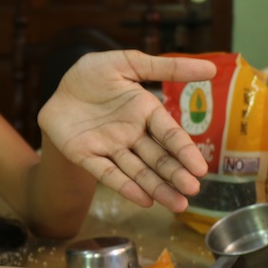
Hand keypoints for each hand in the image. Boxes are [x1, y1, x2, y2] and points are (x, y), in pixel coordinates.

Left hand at [39, 50, 217, 211]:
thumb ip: (166, 68)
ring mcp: (110, 148)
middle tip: (192, 190)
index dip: (184, 151)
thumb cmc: (92, 75)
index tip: (200, 169)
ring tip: (177, 204)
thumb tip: (211, 69)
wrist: (57, 88)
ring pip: (137, 171)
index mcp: (145, 112)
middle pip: (157, 158)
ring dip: (157, 187)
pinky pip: (107, 174)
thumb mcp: (127, 63)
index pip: (170, 135)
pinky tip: (143, 200)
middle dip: (175, 175)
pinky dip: (124, 187)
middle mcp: (131, 134)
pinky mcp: (87, 156)